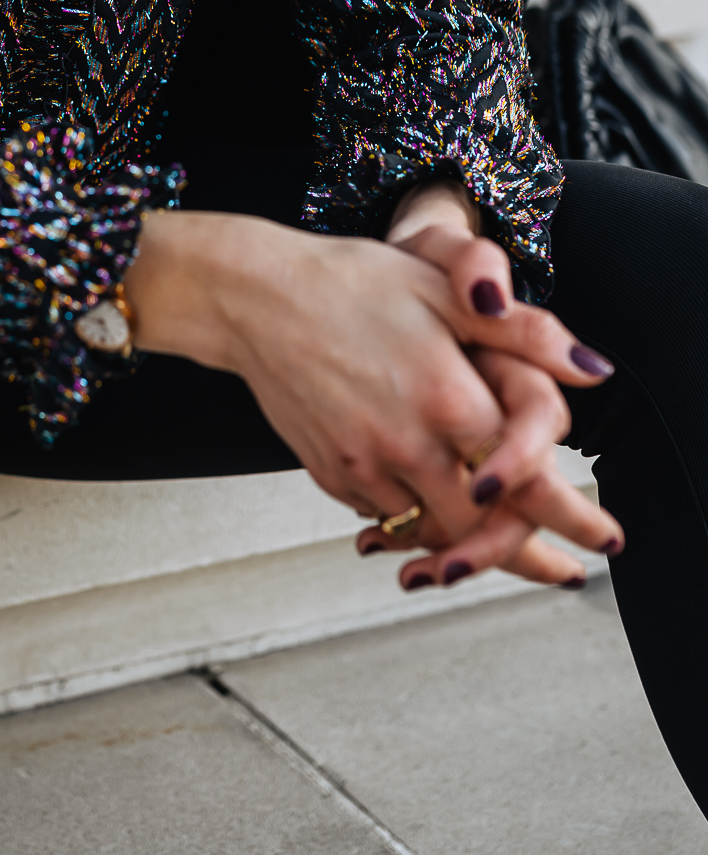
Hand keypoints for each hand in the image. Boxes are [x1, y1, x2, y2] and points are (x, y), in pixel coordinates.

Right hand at [367, 178, 620, 586]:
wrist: (251, 297)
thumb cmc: (349, 281)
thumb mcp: (442, 290)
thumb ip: (523, 334)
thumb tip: (592, 369)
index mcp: (447, 399)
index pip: (525, 481)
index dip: (571, 517)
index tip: (601, 540)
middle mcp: (406, 445)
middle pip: (482, 528)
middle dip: (527, 556)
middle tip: (562, 573)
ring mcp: (361, 465)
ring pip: (430, 532)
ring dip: (467, 546)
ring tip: (496, 554)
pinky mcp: (328, 472)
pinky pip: (383, 516)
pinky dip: (411, 525)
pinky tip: (426, 517)